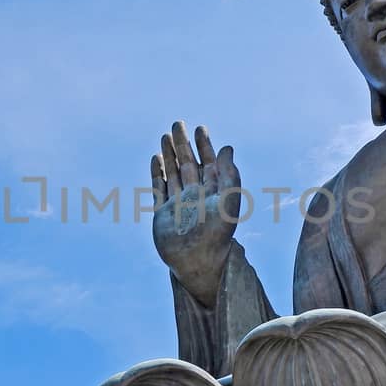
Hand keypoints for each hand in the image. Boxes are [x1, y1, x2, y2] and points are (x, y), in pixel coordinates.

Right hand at [151, 121, 240, 306]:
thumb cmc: (217, 234)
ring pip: (173, 173)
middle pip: (189, 164)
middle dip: (183, 144)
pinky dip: (157, 173)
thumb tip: (228, 147)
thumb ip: (229, 174)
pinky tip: (156, 159)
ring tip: (164, 136)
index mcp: (214, 193)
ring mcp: (179, 204)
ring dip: (170, 155)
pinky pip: (160, 188)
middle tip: (177, 124)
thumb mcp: (228, 200)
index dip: (204, 145)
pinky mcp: (163, 213)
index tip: (199, 128)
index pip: (209, 163)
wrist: (197, 261)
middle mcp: (196, 196)